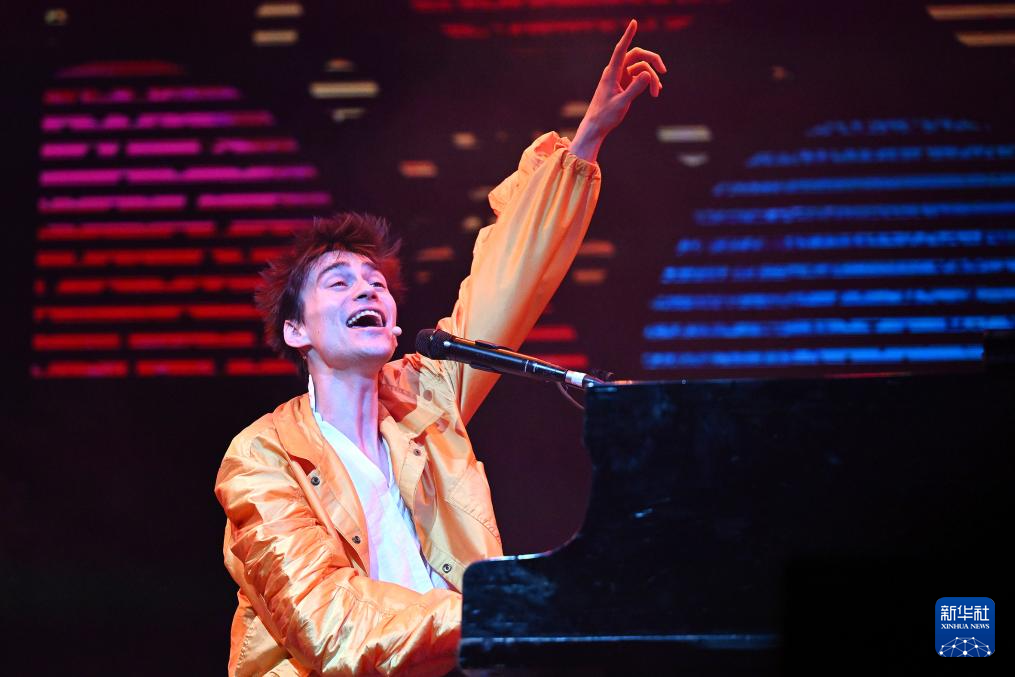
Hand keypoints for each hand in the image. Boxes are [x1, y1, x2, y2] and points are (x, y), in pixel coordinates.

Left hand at [570, 19, 665, 162]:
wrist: (597, 127)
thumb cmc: (605, 116)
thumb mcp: (622, 103)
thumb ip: (635, 89)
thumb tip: (648, 74)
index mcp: (611, 73)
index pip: (621, 50)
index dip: (628, 36)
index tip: (634, 23)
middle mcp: (616, 71)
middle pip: (637, 56)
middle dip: (652, 61)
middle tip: (664, 71)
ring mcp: (620, 77)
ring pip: (641, 68)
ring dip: (651, 79)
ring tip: (656, 94)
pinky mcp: (624, 84)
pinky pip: (639, 77)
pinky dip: (648, 82)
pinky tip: (655, 91)